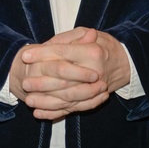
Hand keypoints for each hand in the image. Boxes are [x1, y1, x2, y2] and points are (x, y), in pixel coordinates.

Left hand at [9, 27, 129, 119]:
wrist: (124, 62)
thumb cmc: (103, 45)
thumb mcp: (89, 34)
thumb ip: (70, 39)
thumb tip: (47, 43)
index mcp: (92, 52)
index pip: (62, 53)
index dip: (42, 54)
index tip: (25, 55)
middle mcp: (94, 72)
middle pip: (63, 78)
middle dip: (42, 82)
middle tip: (25, 83)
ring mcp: (94, 89)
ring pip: (66, 98)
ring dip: (46, 101)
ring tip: (29, 100)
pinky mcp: (91, 100)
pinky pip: (72, 109)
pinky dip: (55, 113)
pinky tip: (40, 113)